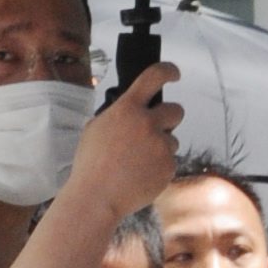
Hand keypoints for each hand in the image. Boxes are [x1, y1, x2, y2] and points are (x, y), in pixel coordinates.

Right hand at [63, 61, 182, 225]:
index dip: (168, 70)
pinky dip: (159, 168)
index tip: (173, 73)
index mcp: (127, 109)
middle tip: (156, 130)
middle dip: (169, 119)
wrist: (97, 197)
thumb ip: (117, 115)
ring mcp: (161, 146)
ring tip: (136, 163)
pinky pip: (169, 161)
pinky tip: (139, 175)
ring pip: (171, 140)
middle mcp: (148, 123)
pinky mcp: (169, 166)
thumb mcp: (95, 129)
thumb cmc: (91, 165)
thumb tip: (129, 110)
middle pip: (176, 110)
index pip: (154, 76)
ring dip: (160, 147)